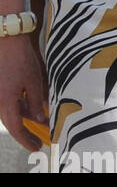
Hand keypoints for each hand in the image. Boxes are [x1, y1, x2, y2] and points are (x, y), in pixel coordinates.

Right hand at [0, 36, 47, 150]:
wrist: (6, 39)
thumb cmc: (20, 59)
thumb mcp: (33, 81)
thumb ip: (35, 102)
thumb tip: (39, 119)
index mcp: (6, 102)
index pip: (16, 128)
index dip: (26, 140)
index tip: (36, 147)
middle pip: (13, 122)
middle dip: (26, 131)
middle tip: (39, 139)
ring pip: (11, 111)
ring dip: (24, 116)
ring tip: (41, 119)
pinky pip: (9, 101)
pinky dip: (20, 105)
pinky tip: (31, 104)